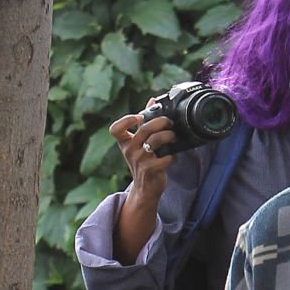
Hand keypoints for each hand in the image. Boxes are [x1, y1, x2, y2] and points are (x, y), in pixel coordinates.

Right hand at [107, 100, 176, 264]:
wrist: (145, 189)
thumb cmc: (144, 162)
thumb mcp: (140, 143)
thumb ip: (145, 122)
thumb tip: (152, 100)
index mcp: (125, 143)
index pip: (115, 129)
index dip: (125, 121)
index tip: (138, 117)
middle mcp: (130, 151)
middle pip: (143, 130)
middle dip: (159, 122)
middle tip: (169, 122)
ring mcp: (140, 161)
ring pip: (155, 141)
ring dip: (168, 136)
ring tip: (174, 136)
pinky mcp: (151, 170)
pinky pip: (165, 158)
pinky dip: (173, 156)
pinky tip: (174, 156)